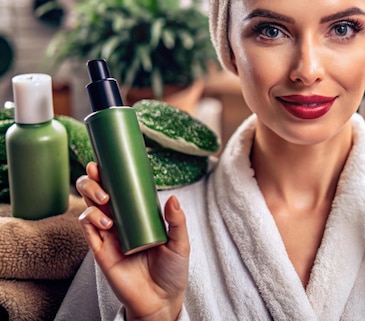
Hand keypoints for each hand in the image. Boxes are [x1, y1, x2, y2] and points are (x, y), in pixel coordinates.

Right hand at [77, 162, 189, 320]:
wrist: (161, 300)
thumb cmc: (172, 271)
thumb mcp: (180, 244)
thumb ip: (178, 222)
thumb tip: (173, 198)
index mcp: (138, 214)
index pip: (121, 188)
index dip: (110, 173)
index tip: (105, 160)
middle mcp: (120, 221)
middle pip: (98, 193)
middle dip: (93, 180)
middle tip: (99, 176)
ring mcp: (109, 235)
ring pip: (89, 208)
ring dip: (91, 198)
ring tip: (106, 202)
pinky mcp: (101, 251)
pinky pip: (87, 230)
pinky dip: (90, 221)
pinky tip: (105, 223)